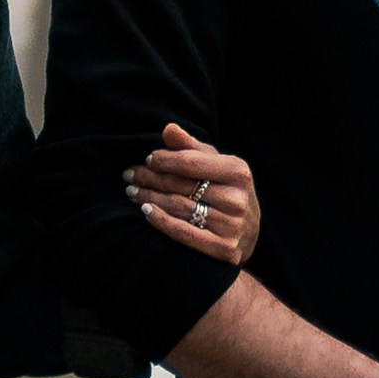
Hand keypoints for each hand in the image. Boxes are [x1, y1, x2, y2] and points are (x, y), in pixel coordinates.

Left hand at [129, 129, 258, 267]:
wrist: (249, 236)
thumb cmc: (226, 191)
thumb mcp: (216, 165)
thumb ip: (192, 147)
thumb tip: (168, 128)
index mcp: (238, 172)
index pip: (190, 162)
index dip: (164, 160)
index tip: (147, 159)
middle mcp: (237, 198)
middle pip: (181, 185)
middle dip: (150, 178)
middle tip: (129, 175)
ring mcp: (232, 226)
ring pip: (179, 207)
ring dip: (149, 198)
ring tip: (131, 192)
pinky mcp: (224, 249)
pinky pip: (184, 233)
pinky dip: (161, 221)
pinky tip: (145, 211)